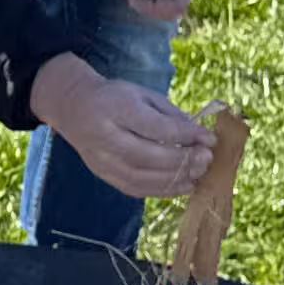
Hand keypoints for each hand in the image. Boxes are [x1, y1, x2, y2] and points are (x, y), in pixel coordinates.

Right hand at [27, 55, 215, 197]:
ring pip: (142, 177)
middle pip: (149, 156)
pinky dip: (162, 190)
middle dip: (183, 160)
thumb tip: (200, 137)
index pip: (156, 127)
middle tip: (207, 159)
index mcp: (116, 108)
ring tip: (199, 174)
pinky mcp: (103, 174)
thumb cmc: (114, 98)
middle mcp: (105, 137)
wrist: (73, 107)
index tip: (210, 139)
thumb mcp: (142, 94)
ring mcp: (101, 160)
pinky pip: (135, 189)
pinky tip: (182, 185)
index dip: (186, 135)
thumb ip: (170, 115)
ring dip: (176, 179)